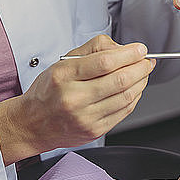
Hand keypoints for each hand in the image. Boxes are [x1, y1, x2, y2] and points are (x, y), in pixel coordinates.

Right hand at [0, 35, 154, 164]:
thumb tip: (122, 48)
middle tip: (146, 61)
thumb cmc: (48, 91)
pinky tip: (134, 89)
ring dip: (141, 82)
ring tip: (143, 73)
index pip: (105, 62)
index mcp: (64, 76)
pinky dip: (134, 97)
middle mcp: (74, 98)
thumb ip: (93, 49)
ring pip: (126, 97)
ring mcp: (85, 117)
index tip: (140, 49)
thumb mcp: (63, 62)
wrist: (32, 124)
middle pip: (120, 80)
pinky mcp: (94, 130)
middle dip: (141, 67)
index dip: (128, 54)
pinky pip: (123, 112)